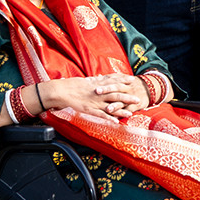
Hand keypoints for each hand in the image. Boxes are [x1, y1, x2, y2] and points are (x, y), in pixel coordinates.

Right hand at [37, 74, 152, 119]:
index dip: (123, 80)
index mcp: (97, 84)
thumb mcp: (85, 80)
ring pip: (111, 106)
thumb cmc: (71, 85)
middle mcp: (98, 93)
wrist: (61, 91)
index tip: (132, 79)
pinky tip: (116, 122)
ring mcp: (94, 102)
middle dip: (128, 97)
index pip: (113, 81)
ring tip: (131, 113)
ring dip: (122, 109)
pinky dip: (109, 118)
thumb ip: (94, 80)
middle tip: (138, 98)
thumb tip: (99, 76)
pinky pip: (101, 115)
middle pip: (116, 94)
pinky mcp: (89, 109)